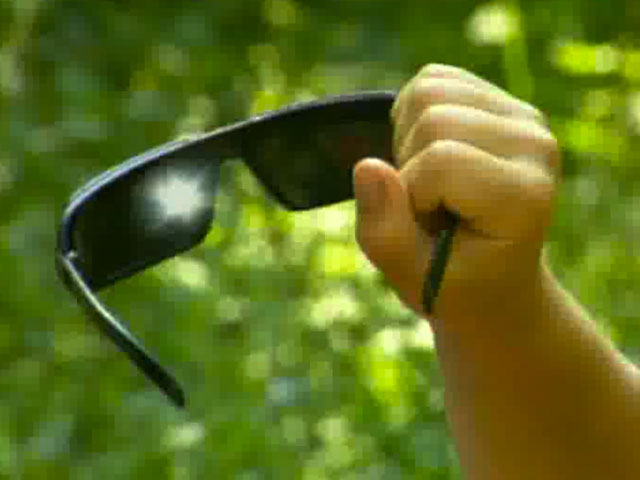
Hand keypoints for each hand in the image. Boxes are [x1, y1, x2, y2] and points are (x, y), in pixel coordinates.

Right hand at [353, 64, 559, 322]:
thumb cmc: (457, 286)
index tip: (430, 230)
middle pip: (432, 115)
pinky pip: (433, 79)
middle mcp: (536, 144)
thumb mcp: (413, 280)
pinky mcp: (502, 101)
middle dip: (407, 166)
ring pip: (428, 90)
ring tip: (430, 184)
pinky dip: (412, 117)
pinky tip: (431, 156)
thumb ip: (385, 233)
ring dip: (407, 139)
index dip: (410, 197)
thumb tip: (366, 166)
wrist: (497, 281)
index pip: (439, 160)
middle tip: (429, 208)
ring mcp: (523, 117)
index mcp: (525, 196)